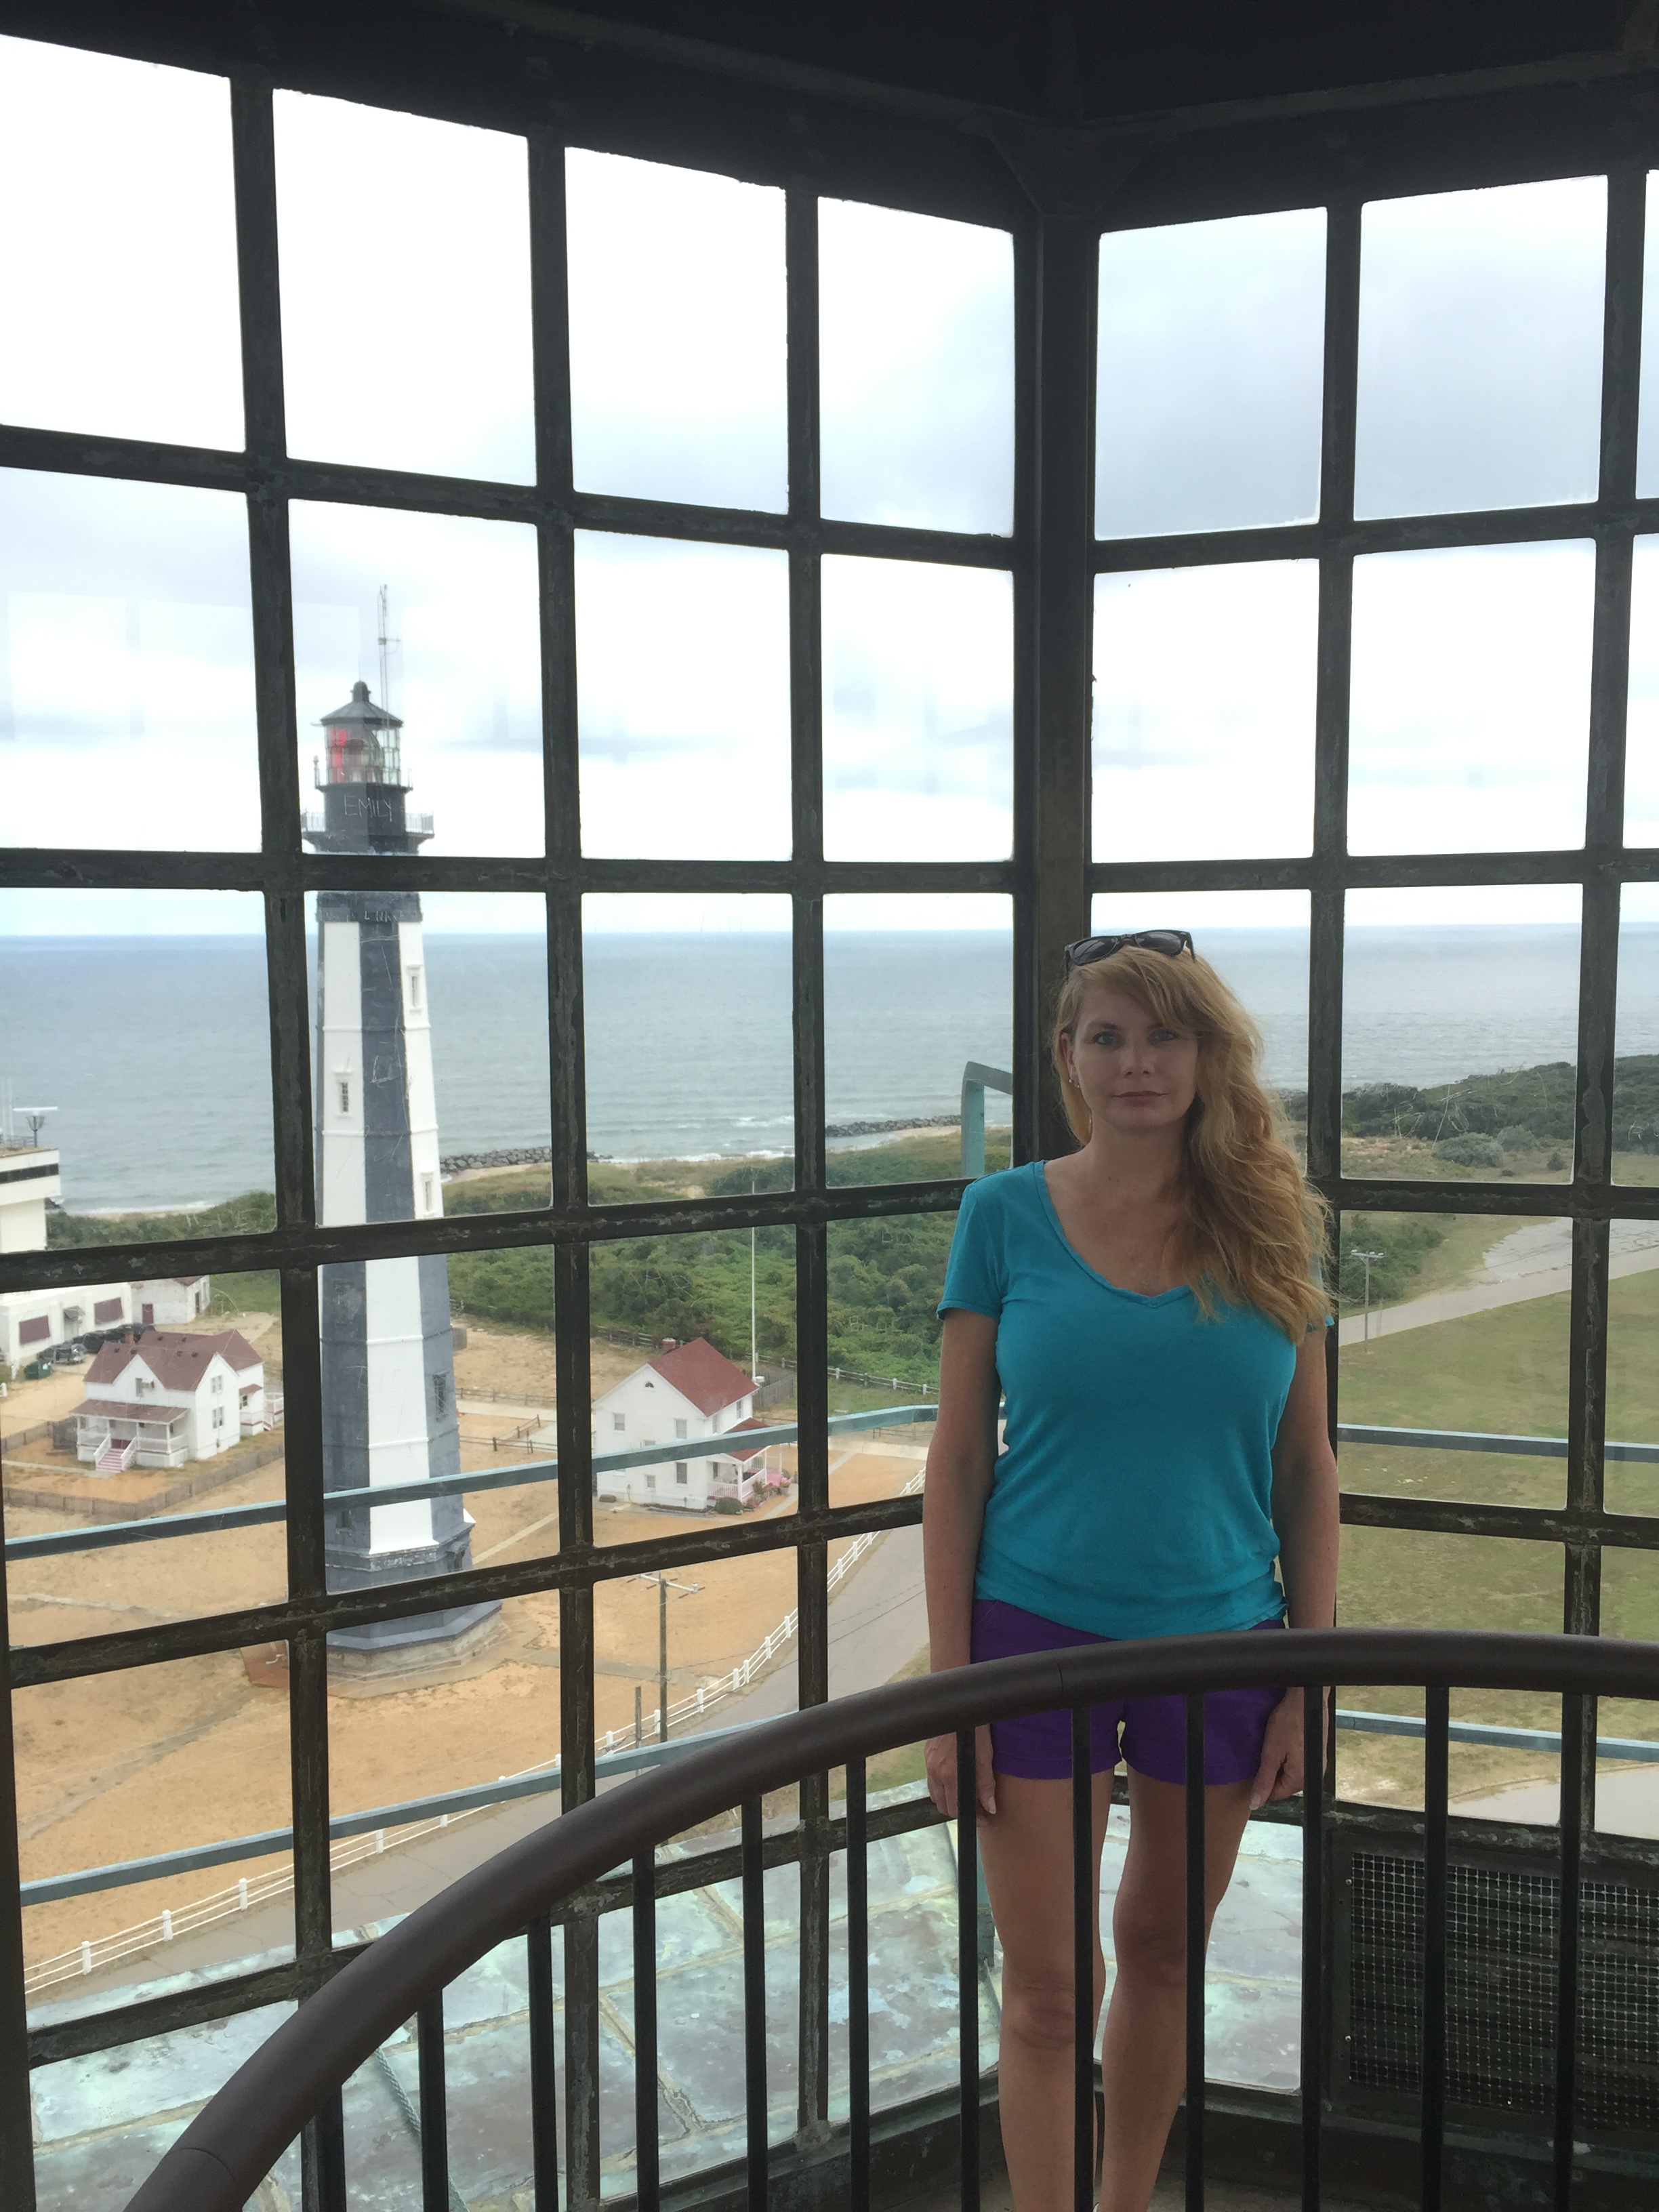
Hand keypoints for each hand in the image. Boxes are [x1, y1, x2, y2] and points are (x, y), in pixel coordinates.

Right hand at [925, 1726, 996, 1819]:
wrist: (959, 1704)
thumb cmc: (974, 1727)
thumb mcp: (985, 1755)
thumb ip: (986, 1784)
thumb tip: (990, 1807)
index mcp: (950, 1774)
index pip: (956, 1809)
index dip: (972, 1817)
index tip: (984, 1817)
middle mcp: (935, 1771)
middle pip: (943, 1806)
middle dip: (960, 1811)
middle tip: (978, 1809)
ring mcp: (929, 1763)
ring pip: (935, 1795)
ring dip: (950, 1800)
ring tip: (967, 1796)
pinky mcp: (927, 1755)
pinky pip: (931, 1781)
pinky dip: (942, 1788)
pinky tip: (954, 1781)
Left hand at [1249, 1686, 1329, 1811]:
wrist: (1306, 1698)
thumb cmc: (1288, 1723)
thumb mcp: (1271, 1752)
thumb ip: (1264, 1780)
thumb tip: (1256, 1804)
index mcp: (1300, 1779)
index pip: (1276, 1794)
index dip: (1262, 1782)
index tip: (1257, 1764)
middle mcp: (1312, 1775)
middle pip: (1284, 1784)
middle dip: (1272, 1770)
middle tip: (1266, 1750)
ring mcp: (1316, 1764)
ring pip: (1290, 1772)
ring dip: (1280, 1761)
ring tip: (1275, 1744)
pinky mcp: (1316, 1753)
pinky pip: (1298, 1762)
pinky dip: (1288, 1754)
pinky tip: (1284, 1740)